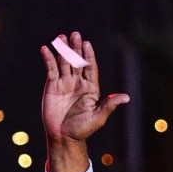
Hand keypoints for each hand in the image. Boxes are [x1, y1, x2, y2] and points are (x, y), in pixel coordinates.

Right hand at [40, 32, 128, 146]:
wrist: (64, 137)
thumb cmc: (83, 128)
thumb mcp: (98, 116)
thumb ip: (109, 104)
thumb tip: (127, 97)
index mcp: (91, 88)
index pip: (90, 67)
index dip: (88, 55)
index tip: (87, 43)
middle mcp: (78, 83)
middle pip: (77, 61)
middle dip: (76, 48)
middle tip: (75, 34)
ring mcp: (65, 83)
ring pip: (64, 63)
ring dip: (62, 50)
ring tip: (61, 37)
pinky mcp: (52, 86)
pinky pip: (51, 70)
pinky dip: (48, 59)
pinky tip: (46, 49)